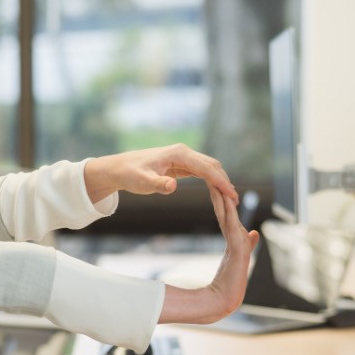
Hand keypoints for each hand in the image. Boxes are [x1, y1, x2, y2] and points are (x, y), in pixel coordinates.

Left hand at [84, 144, 238, 203]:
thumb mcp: (143, 182)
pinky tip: (217, 193)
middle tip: (235, 202)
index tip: (232, 195)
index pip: (206, 167)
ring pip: (209, 168)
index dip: (221, 181)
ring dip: (220, 181)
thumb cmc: (130, 174)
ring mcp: (183, 158)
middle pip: (212, 165)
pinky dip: (212, 181)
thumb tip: (173, 186)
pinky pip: (202, 172)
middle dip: (225, 182)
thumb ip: (158, 184)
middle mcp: (184, 153)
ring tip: (230, 199)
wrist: (119, 169)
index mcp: (179, 154)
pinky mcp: (181, 165)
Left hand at [158, 187, 259, 324]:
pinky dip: (232, 215)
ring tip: (222, 185)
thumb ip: (243, 246)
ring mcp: (240, 246)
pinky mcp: (239, 252)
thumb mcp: (231, 262)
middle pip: (230, 213)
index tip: (215, 185)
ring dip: (228, 201)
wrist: (222, 303)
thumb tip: (253, 232)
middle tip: (219, 177)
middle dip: (224, 195)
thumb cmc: (223, 287)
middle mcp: (239, 242)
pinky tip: (228, 204)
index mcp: (234, 242)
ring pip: (232, 218)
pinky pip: (234, 229)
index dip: (222, 201)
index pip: (226, 216)